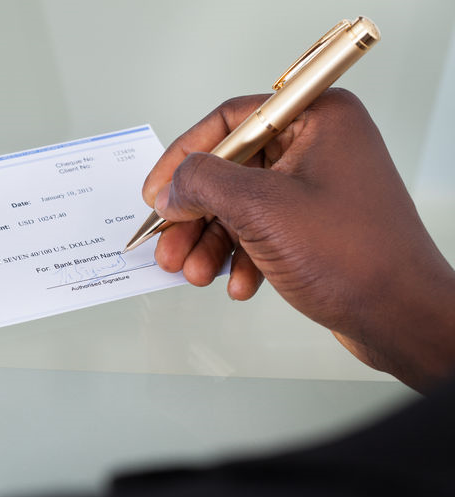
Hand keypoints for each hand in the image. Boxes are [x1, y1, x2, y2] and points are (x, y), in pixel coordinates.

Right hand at [142, 88, 454, 390]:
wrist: (400, 316)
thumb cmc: (354, 256)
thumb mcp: (261, 209)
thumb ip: (204, 185)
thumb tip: (172, 187)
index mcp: (316, 119)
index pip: (230, 120)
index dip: (185, 156)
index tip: (158, 190)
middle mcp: (318, 146)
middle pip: (230, 170)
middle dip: (195, 214)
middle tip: (168, 244)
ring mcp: (317, 187)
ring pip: (241, 206)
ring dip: (212, 242)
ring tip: (194, 273)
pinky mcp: (314, 225)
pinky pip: (261, 231)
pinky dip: (241, 257)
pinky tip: (239, 284)